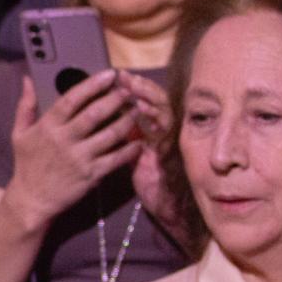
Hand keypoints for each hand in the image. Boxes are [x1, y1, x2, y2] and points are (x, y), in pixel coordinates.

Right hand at [3, 71, 141, 231]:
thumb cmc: (27, 165)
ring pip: (110, 134)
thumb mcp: (19, 134)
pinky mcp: (91, 174)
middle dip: (116, 98)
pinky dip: (131, 148)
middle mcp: (63, 140)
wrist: (31, 200)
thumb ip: (26, 106)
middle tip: (130, 89)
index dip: (92, 84)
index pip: (71, 99)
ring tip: (139, 110)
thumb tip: (27, 80)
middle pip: (95, 113)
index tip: (109, 74)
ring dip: (128, 120)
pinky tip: (139, 139)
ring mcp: (79, 158)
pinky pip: (117, 158)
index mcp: (47, 127)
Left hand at [121, 72, 188, 244]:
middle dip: (141, 87)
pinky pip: (166, 135)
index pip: (146, 100)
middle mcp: (166, 131)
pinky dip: (155, 121)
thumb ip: (128, 134)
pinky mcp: (171, 155)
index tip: (117, 75)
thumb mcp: (135, 152)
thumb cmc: (151, 179)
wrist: (167, 205)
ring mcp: (171, 141)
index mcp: (155, 128)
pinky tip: (142, 112)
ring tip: (133, 88)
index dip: (135, 87)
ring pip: (164, 113)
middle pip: (157, 101)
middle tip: (124, 76)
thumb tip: (110, 116)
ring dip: (149, 98)